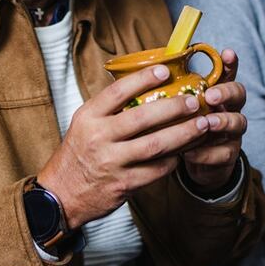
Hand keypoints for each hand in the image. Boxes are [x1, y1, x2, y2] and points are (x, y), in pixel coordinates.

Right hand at [36, 64, 214, 228]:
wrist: (62, 194)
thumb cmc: (79, 153)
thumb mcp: (84, 123)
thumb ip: (109, 107)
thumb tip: (144, 82)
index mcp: (89, 117)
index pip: (117, 92)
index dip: (143, 79)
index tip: (165, 71)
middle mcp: (99, 138)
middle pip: (142, 118)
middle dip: (173, 108)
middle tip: (193, 101)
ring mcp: (112, 163)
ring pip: (155, 145)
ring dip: (183, 134)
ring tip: (202, 125)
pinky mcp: (124, 184)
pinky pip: (156, 170)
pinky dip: (174, 159)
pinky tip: (185, 151)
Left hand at [180, 49, 247, 192]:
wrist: (197, 161)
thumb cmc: (186, 126)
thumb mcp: (182, 107)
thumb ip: (175, 91)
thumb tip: (152, 70)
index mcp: (218, 93)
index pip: (228, 73)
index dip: (230, 63)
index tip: (227, 53)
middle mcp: (230, 109)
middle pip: (238, 95)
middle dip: (226, 93)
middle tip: (210, 95)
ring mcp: (232, 132)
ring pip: (238, 123)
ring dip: (222, 121)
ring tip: (207, 122)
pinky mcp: (228, 154)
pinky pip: (223, 153)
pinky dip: (207, 153)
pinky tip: (191, 152)